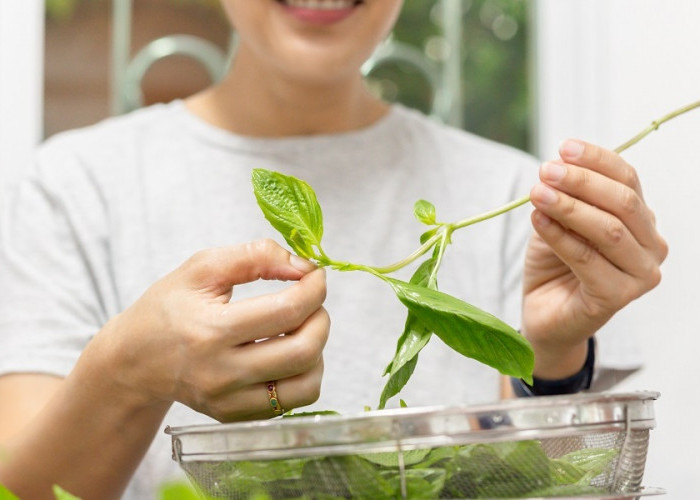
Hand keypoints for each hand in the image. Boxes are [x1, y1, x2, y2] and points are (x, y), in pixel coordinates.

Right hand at [88, 239, 328, 420]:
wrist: (134, 360)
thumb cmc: (168, 308)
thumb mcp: (202, 267)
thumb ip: (255, 256)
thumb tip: (303, 265)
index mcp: (211, 330)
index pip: (287, 310)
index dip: (315, 288)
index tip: (316, 275)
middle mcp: (222, 373)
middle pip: (304, 351)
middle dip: (321, 318)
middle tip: (312, 302)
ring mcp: (230, 402)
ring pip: (307, 384)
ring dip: (318, 350)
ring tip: (301, 329)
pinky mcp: (236, 416)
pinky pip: (294, 402)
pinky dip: (304, 374)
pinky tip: (287, 353)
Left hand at [522, 139, 667, 378]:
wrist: (544, 314)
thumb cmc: (555, 263)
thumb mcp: (559, 221)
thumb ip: (566, 197)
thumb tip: (558, 165)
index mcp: (642, 220)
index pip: (628, 180)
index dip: (597, 160)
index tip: (563, 147)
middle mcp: (651, 246)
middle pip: (623, 202)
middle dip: (582, 182)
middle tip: (546, 170)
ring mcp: (640, 275)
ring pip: (608, 230)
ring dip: (569, 207)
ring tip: (537, 193)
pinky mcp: (618, 298)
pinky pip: (586, 259)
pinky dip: (559, 236)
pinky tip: (537, 220)